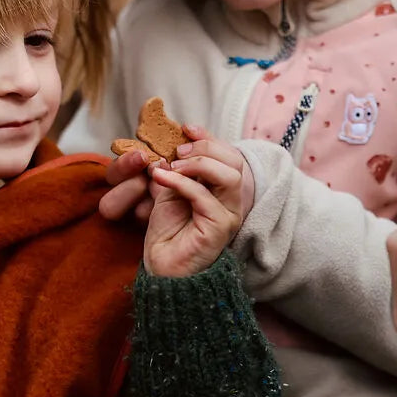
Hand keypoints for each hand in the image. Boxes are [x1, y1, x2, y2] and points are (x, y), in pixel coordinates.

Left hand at [98, 124, 254, 226]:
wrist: (162, 268)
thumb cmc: (167, 233)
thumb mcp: (169, 193)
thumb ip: (175, 171)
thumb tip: (169, 148)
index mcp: (222, 191)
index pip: (228, 156)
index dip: (209, 138)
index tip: (186, 128)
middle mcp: (231, 202)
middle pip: (234, 161)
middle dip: (206, 148)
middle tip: (178, 152)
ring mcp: (229, 215)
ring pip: (229, 176)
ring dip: (199, 164)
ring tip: (172, 166)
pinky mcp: (219, 228)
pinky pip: (205, 197)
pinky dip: (182, 183)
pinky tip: (163, 178)